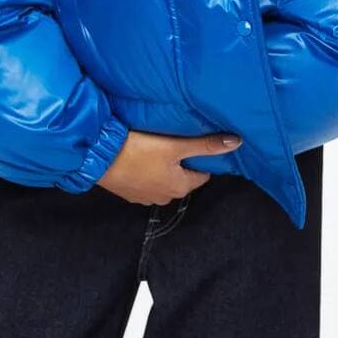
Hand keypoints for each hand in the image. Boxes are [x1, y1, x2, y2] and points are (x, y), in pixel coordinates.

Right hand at [96, 129, 242, 205]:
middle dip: (182, 162)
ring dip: (163, 167)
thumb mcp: (175, 145)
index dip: (201, 158)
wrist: (99, 158)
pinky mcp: (129, 193)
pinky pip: (146, 181)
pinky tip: (141, 156)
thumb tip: (237, 143)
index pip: (202, 174)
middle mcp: (166, 197)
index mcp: (180, 186)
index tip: (197, 142)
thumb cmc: (140, 150)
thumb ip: (205, 145)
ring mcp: (146, 197)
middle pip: (183, 177)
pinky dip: (147, 170)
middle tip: (177, 140)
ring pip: (163, 179)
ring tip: (158, 146)